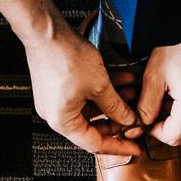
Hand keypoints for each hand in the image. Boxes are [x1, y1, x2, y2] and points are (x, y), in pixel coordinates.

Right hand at [23, 27, 144, 156]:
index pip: (95, 144)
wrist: (46, 32)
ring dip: (111, 101)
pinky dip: (100, 90)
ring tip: (131, 92)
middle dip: (117, 119)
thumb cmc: (65, 58)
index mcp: (63, 122)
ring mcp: (55, 100)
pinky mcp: (57, 86)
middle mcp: (56, 115)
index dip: (119, 146)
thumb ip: (116, 107)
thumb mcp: (100, 86)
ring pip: (90, 108)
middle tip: (134, 115)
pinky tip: (120, 79)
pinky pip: (83, 95)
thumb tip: (127, 119)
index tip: (134, 147)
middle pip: (92, 127)